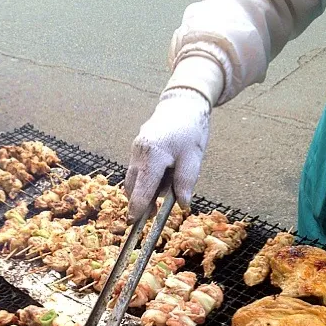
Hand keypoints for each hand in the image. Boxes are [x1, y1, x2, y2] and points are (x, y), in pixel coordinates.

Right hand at [125, 88, 210, 221]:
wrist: (182, 104)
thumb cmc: (190, 130)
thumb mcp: (194, 158)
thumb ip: (186, 182)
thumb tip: (183, 204)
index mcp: (153, 155)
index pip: (142, 188)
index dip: (137, 207)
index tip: (132, 221)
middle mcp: (139, 152)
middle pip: (133, 186)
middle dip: (140, 202)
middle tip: (153, 215)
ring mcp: (135, 149)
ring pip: (133, 179)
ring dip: (144, 190)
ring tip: (163, 191)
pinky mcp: (136, 148)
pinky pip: (137, 170)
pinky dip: (145, 179)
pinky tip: (161, 177)